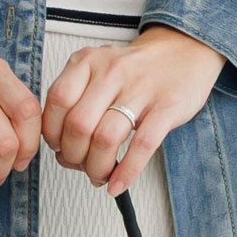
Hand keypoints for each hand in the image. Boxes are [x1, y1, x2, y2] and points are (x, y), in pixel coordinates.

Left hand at [42, 27, 225, 196]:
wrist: (184, 52)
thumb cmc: (136, 72)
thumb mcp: (97, 71)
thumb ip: (75, 100)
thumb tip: (59, 147)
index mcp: (89, 61)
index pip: (57, 101)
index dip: (53, 133)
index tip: (59, 148)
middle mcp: (112, 71)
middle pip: (79, 125)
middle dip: (73, 156)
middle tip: (80, 166)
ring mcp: (141, 88)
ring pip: (106, 138)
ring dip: (97, 168)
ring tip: (99, 176)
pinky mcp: (167, 106)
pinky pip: (142, 145)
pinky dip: (126, 172)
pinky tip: (118, 185)